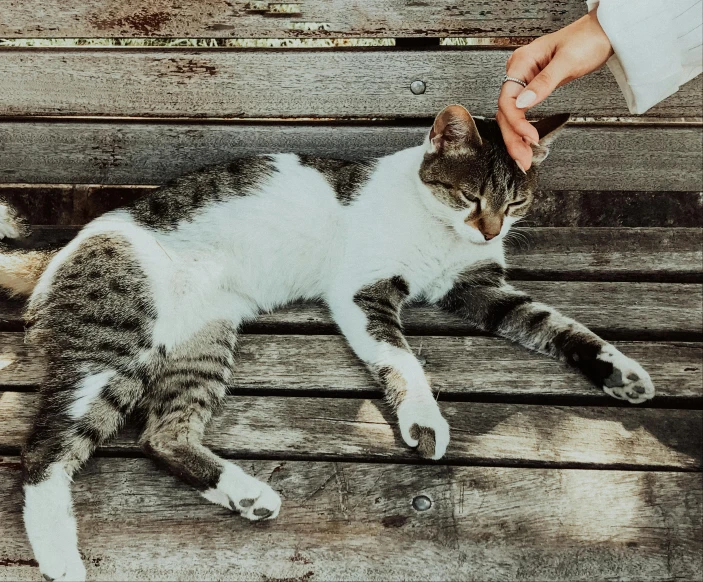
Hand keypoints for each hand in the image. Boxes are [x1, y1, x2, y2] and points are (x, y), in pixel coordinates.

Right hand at [497, 10, 613, 170]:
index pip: (508, 100)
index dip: (517, 122)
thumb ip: (544, 83)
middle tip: (522, 159)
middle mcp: (519, 72)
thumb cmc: (587, 39)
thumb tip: (524, 102)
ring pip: (512, 115)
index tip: (530, 137)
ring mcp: (525, 80)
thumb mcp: (567, 61)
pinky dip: (523, 129)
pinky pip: (522, 112)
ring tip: (524, 157)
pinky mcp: (534, 88)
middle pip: (506, 112)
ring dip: (516, 138)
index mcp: (521, 63)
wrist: (603, 33)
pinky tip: (527, 141)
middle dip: (513, 138)